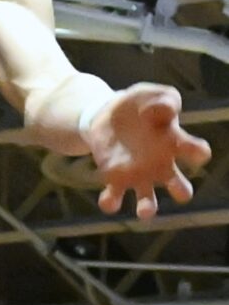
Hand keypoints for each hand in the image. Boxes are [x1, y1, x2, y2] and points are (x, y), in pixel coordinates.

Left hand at [88, 83, 209, 221]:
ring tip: (146, 211)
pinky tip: (107, 199)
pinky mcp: (115, 179)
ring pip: (148, 201)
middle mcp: (161, 165)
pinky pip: (115, 198)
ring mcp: (139, 175)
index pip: (197, 152)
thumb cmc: (137, 104)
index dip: (197, 152)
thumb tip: (166, 112)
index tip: (184, 143)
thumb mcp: (151, 93)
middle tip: (178, 189)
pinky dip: (111, 202)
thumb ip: (164, 99)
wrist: (106, 114)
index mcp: (175, 142)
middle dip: (181, 190)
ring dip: (148, 207)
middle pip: (179, 186)